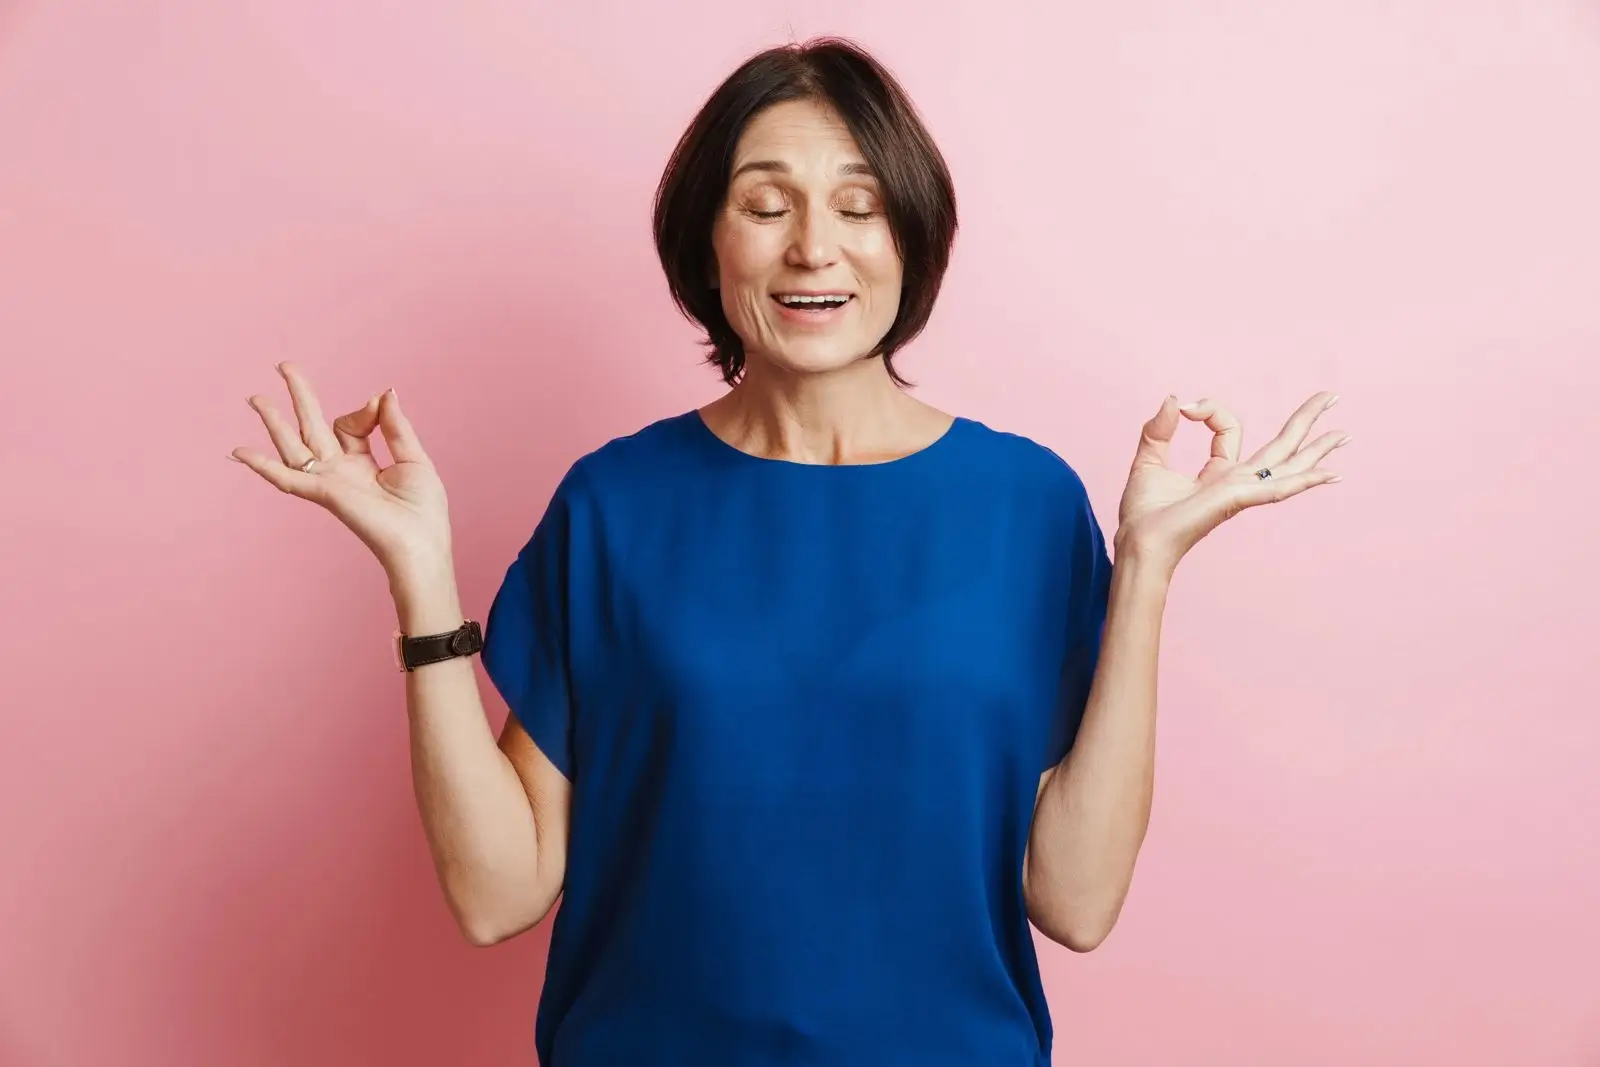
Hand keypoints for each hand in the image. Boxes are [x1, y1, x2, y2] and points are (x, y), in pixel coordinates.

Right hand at [230, 363, 452, 581]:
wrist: (420, 543)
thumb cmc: (423, 510)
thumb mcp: (413, 458)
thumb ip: (395, 426)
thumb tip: (385, 392)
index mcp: (362, 462)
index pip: (350, 424)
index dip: (365, 409)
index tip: (380, 404)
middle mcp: (341, 470)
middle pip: (313, 426)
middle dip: (299, 396)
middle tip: (284, 365)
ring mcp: (330, 481)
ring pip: (295, 445)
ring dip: (274, 422)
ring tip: (255, 398)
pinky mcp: (324, 493)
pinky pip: (287, 478)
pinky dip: (262, 466)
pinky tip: (239, 452)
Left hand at [1113, 391, 1347, 572]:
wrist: (1139, 543)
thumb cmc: (1143, 514)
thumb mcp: (1149, 460)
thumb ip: (1159, 429)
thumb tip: (1176, 399)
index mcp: (1219, 473)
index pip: (1230, 426)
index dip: (1210, 410)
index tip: (1187, 410)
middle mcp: (1237, 482)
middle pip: (1281, 446)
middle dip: (1306, 421)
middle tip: (1332, 396)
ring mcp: (1241, 492)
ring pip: (1288, 463)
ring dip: (1318, 447)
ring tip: (1345, 432)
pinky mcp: (1237, 500)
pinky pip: (1276, 487)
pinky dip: (1304, 480)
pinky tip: (1331, 474)